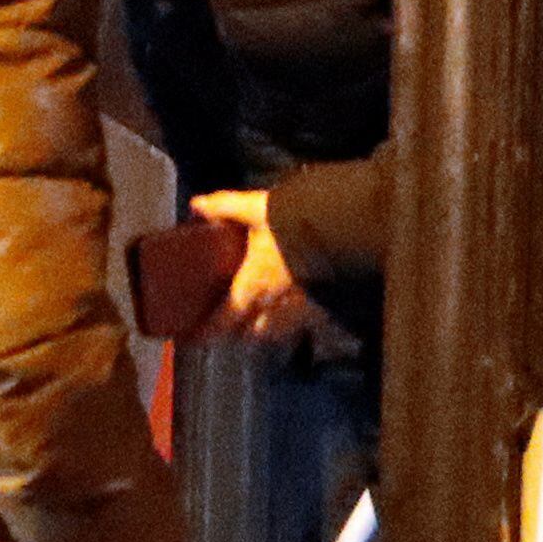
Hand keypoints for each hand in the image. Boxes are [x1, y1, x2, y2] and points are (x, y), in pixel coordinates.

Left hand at [188, 190, 349, 351]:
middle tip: (229, 324)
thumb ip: (225, 207)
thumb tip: (197, 204)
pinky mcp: (327, 306)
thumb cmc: (297, 221)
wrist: (348, 230)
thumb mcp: (257, 208)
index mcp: (253, 285)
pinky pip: (305, 323)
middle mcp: (276, 305)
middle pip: (251, 333)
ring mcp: (303, 309)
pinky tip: (296, 309)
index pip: (223, 320)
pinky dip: (294, 322)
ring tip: (261, 319)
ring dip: (266, 330)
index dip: (206, 332)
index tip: (194, 337)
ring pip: (278, 332)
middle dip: (238, 332)